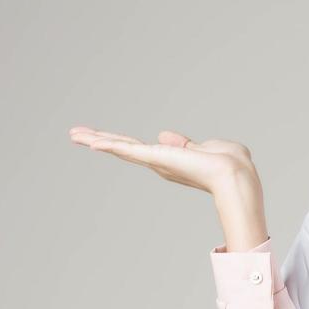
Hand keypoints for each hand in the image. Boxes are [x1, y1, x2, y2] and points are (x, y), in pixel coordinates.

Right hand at [69, 126, 258, 198]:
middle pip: (122, 148)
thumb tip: (164, 135)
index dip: (120, 143)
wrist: (235, 174)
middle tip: (74, 134)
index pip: (139, 149)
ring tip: (73, 134)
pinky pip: (127, 150)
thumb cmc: (230, 163)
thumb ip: (184, 143)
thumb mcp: (205, 147)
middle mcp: (159, 163)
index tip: (101, 138)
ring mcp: (155, 161)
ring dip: (95, 140)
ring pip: (120, 148)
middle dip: (99, 141)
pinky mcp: (156, 158)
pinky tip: (89, 141)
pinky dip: (108, 145)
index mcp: (170, 160)